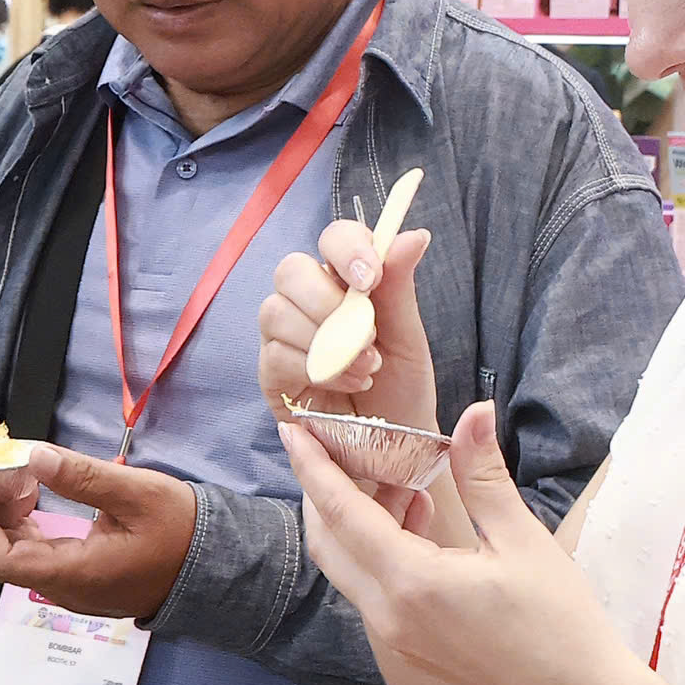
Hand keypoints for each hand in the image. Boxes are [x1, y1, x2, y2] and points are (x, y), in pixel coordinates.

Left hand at [0, 445, 196, 619]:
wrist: (220, 567)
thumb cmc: (182, 531)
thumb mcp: (135, 494)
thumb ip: (82, 476)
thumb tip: (32, 454)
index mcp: (74, 573)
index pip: (1, 557)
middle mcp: (66, 587)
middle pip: (3, 555)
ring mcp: (74, 586)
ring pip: (20, 553)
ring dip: (0, 516)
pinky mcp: (84, 577)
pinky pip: (39, 552)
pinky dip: (23, 523)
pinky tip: (26, 493)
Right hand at [259, 224, 437, 430]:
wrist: (393, 449)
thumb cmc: (400, 391)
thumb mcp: (408, 338)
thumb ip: (400, 287)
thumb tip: (414, 235)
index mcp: (345, 282)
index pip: (333, 239)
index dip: (347, 249)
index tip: (370, 278)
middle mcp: (308, 302)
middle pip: (290, 270)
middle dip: (328, 301)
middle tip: (367, 335)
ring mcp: (284, 336)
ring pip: (276, 312)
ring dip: (326, 342)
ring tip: (366, 370)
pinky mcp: (270, 373)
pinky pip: (276, 355)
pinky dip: (317, 370)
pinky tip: (347, 386)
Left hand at [278, 402, 623, 684]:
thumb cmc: (559, 622)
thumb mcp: (522, 539)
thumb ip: (483, 474)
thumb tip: (474, 411)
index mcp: (411, 583)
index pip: (341, 513)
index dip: (313, 467)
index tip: (293, 429)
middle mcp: (389, 612)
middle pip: (327, 542)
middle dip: (322, 490)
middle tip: (340, 446)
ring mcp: (396, 634)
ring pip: (347, 565)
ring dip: (356, 518)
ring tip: (402, 477)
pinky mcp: (409, 645)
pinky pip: (371, 587)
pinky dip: (376, 546)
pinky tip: (417, 517)